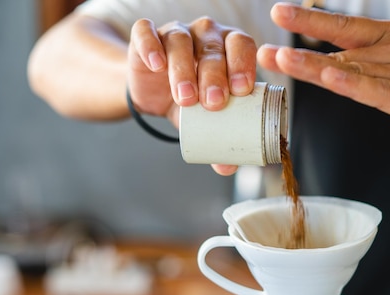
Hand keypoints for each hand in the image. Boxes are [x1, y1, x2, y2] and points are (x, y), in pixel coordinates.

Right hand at [128, 17, 256, 174]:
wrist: (154, 94)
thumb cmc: (192, 103)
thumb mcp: (207, 121)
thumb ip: (220, 141)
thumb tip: (227, 167)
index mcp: (230, 48)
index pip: (241, 45)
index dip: (243, 64)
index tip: (241, 90)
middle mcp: (206, 34)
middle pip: (213, 46)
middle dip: (215, 75)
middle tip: (214, 103)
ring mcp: (177, 32)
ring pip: (181, 40)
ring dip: (184, 69)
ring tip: (186, 99)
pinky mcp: (146, 36)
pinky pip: (146, 31)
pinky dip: (150, 46)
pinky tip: (156, 65)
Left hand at [257, 2, 389, 142]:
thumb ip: (386, 65)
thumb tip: (352, 67)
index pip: (349, 28)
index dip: (313, 21)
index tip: (282, 13)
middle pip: (343, 46)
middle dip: (301, 44)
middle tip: (263, 41)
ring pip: (354, 68)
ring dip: (314, 65)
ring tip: (280, 59)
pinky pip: (381, 91)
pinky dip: (354, 83)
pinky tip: (330, 76)